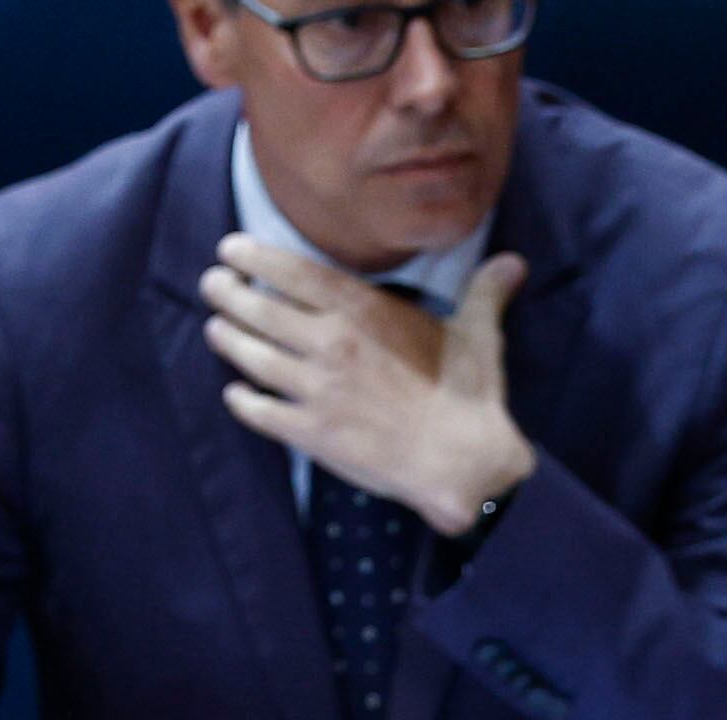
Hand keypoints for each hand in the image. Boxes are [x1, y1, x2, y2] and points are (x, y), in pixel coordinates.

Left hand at [200, 237, 538, 536]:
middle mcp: (329, 343)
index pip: (291, 272)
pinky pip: (259, 411)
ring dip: (227, 339)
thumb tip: (514, 262)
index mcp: (362, 311)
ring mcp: (315, 389)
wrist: (463, 462)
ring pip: (249, 355)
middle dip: (226, 293)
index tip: (229, 250)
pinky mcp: (311, 433)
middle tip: (213, 287)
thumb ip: (484, 292)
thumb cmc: (471, 395)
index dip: (253, 256)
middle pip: (257, 308)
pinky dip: (241, 400)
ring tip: (217, 330)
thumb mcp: (479, 334)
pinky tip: (236, 393)